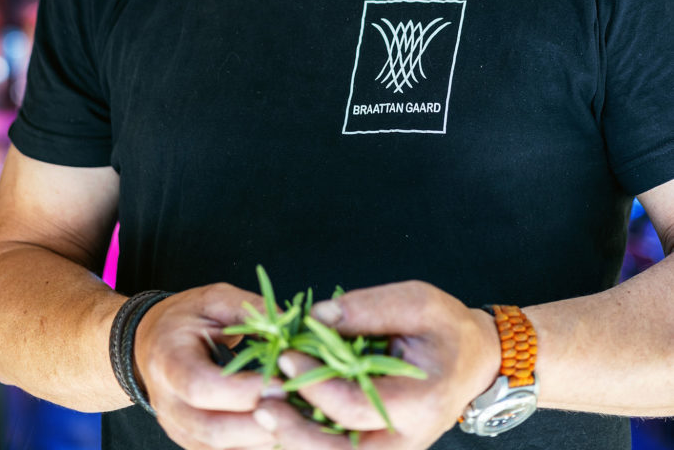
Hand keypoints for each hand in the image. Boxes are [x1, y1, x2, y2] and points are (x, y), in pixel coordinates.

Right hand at [133, 283, 284, 449]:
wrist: (152, 342)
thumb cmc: (186, 317)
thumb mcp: (215, 299)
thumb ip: (250, 311)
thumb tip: (290, 327)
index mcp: (168, 359)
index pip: (200, 387)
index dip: (242, 391)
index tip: (280, 382)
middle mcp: (167, 403)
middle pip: (211, 430)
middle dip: (258, 424)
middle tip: (297, 407)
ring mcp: (177, 428)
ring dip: (261, 439)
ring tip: (297, 419)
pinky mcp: (191, 441)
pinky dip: (254, 444)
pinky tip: (282, 428)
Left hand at [253, 280, 499, 449]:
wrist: (474, 361)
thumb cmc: (446, 327)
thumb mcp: (417, 301)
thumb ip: (369, 308)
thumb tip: (316, 316)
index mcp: (421, 401)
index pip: (357, 405)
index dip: (317, 383)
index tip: (286, 355)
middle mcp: (406, 440)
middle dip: (295, 431)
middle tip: (261, 403)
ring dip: (296, 441)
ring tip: (263, 413)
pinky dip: (307, 440)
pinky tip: (280, 420)